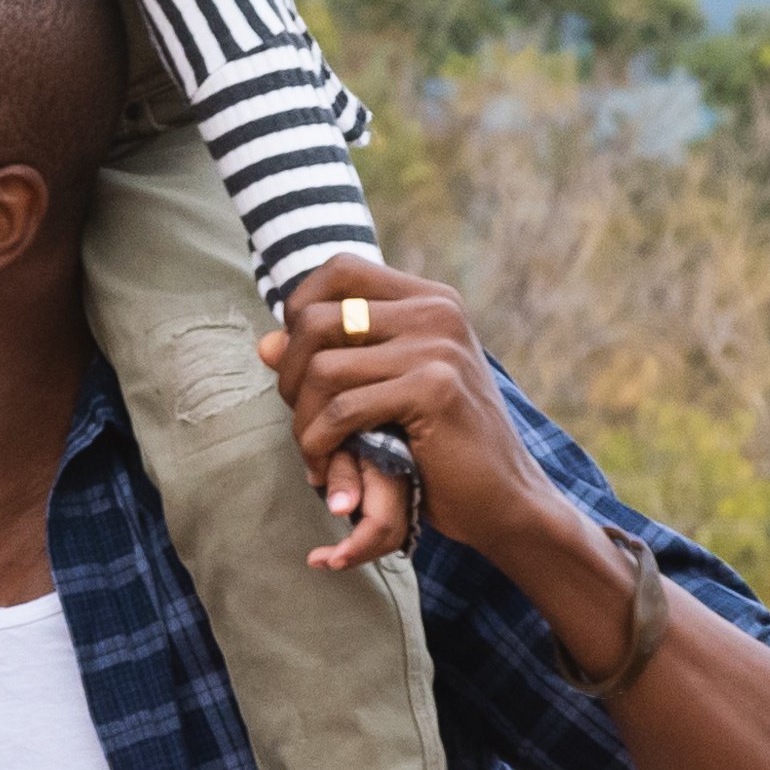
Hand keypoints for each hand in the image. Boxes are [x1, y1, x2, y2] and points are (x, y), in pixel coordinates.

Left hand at [262, 265, 574, 576]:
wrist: (505, 500)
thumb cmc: (442, 449)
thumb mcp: (383, 395)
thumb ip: (333, 362)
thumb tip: (264, 344)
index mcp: (430, 300)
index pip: (339, 269)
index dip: (300, 309)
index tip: (298, 364)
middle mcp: (436, 311)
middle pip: (317, 319)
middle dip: (290, 377)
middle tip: (303, 423)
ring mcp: (438, 346)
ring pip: (322, 369)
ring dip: (302, 421)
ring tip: (314, 455)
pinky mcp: (434, 389)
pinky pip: (341, 409)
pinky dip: (320, 445)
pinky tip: (327, 470)